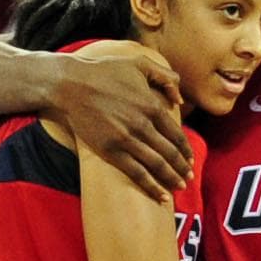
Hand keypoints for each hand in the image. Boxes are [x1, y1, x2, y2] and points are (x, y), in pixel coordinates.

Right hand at [51, 47, 191, 197]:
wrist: (69, 85)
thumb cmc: (103, 71)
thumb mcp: (138, 64)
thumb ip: (164, 76)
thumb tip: (179, 99)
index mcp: (152, 106)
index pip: (177, 134)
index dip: (186, 150)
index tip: (191, 160)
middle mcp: (143, 125)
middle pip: (170, 153)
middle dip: (183, 168)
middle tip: (190, 178)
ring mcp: (127, 139)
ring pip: (157, 165)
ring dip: (172, 178)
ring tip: (180, 187)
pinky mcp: (110, 151)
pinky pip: (137, 173)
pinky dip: (152, 186)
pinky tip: (161, 196)